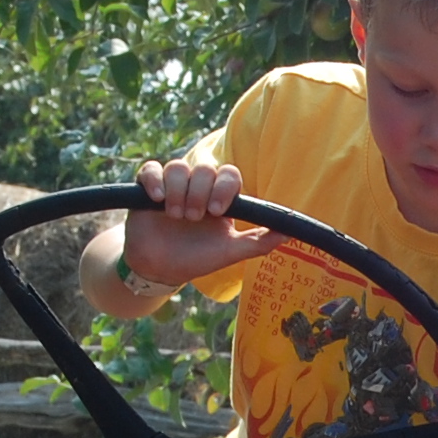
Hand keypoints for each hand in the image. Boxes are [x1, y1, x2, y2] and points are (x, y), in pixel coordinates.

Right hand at [122, 158, 273, 287]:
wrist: (161, 270)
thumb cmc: (197, 258)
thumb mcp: (230, 251)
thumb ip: (259, 242)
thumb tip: (289, 233)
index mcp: (219, 196)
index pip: (229, 175)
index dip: (224, 187)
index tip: (217, 211)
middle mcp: (197, 186)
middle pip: (204, 169)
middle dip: (200, 193)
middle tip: (193, 218)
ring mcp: (173, 185)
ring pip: (178, 167)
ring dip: (178, 190)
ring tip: (176, 215)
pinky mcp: (148, 188)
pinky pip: (151, 170)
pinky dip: (155, 180)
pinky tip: (158, 199)